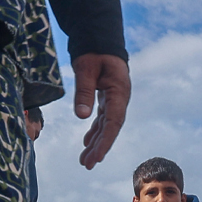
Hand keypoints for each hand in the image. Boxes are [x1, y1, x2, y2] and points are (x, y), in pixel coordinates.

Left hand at [72, 54, 129, 169]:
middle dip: (99, 148)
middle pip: (110, 128)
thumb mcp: (85, 68)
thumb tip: (82, 117)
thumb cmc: (94, 49)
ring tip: (85, 161)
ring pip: (106, 126)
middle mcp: (120, 98)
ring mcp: (114, 98)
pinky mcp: (107, 97)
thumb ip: (84, 92)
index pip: (114, 122)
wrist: (99, 37)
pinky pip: (102, 118)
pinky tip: (87, 143)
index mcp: (119, 91)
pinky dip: (94, 131)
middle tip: (87, 165)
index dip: (105, 141)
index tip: (97, 157)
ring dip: (96, 143)